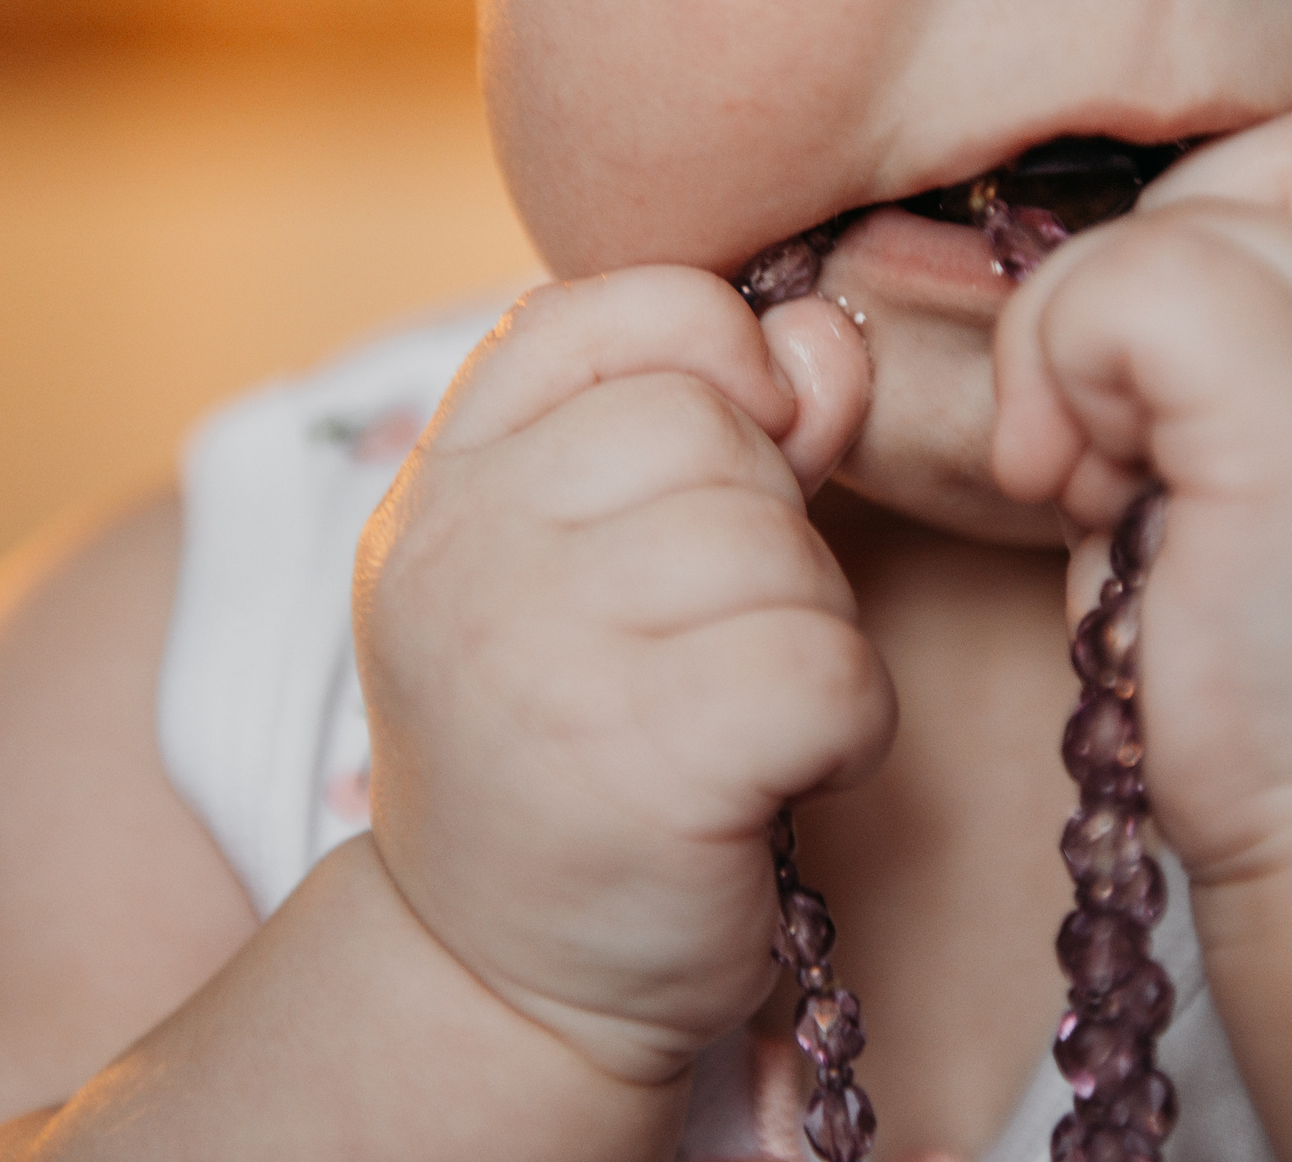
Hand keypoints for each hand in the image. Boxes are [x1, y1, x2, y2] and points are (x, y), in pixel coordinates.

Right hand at [354, 267, 886, 1086]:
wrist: (500, 983)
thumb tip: (826, 336)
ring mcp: (534, 656)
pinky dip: (848, 724)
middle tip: (713, 643)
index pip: (610, 307)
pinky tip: (785, 772)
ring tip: (738, 716)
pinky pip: (826, 662)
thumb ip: (721, 426)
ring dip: (810, 630)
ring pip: (781, 546)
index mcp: (443, 480)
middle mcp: (460, 551)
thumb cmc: (578, 749)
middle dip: (769, 528)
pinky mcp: (637, 765)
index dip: (715, 359)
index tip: (736, 459)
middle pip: (715, 426)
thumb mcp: (609, 565)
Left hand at [990, 104, 1291, 885]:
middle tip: (1106, 434)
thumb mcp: (1247, 461)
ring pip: (1157, 233)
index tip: (1151, 376)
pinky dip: (1062, 380)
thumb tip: (1062, 266)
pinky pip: (1127, 294)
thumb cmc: (1268, 665)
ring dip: (1071, 350)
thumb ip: (1203, 343)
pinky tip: (1084, 496)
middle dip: (1121, 284)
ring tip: (1096, 482)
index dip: (1198, 224)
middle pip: (1230, 165)